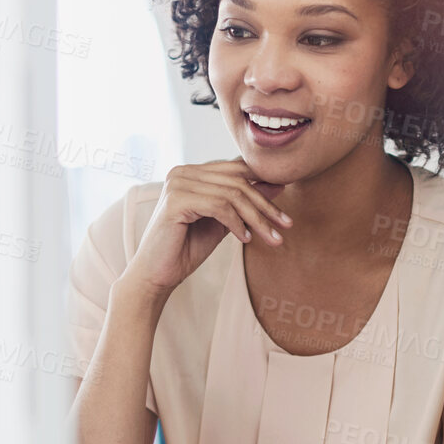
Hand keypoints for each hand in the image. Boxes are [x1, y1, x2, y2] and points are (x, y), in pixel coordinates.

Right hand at [119, 159, 291, 295]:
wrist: (157, 274)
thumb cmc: (187, 248)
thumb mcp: (225, 221)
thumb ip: (245, 202)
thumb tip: (278, 183)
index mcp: (193, 172)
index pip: (237, 170)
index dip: (265, 187)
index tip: (285, 210)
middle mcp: (183, 172)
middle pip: (238, 180)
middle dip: (266, 205)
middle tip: (287, 226)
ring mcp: (178, 183)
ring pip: (232, 194)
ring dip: (257, 218)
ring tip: (272, 238)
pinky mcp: (176, 200)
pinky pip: (219, 206)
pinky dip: (237, 223)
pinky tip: (244, 239)